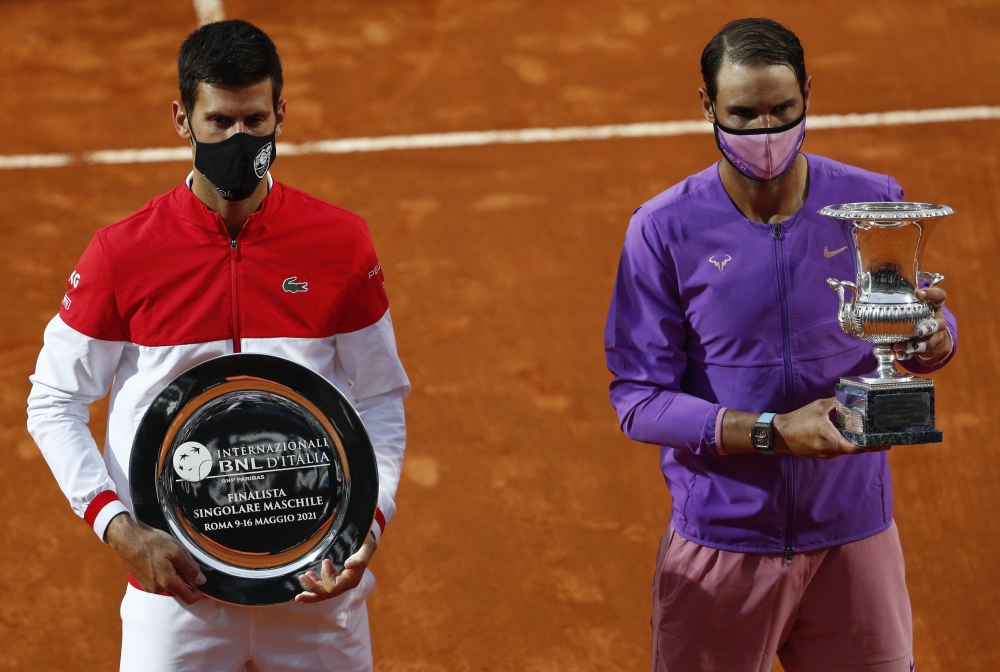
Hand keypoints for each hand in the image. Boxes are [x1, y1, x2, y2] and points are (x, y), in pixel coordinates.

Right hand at [105, 513, 205, 603]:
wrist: (128, 539)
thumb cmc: (152, 543)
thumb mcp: (177, 551)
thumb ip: (190, 568)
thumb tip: (201, 581)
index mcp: (167, 582)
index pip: (189, 598)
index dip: (200, 594)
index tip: (206, 585)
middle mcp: (157, 589)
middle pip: (180, 591)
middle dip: (188, 581)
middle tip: (189, 564)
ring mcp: (149, 587)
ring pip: (171, 586)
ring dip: (177, 577)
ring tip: (174, 559)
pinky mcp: (144, 582)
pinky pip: (161, 583)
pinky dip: (167, 575)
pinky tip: (165, 561)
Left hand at [295, 533, 376, 603]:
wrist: (365, 544)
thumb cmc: (365, 545)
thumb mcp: (367, 547)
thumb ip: (361, 557)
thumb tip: (348, 564)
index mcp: (353, 579)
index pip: (335, 586)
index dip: (327, 576)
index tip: (326, 561)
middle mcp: (346, 585)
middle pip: (327, 594)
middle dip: (313, 587)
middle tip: (302, 576)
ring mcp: (340, 584)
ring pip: (323, 595)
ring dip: (310, 590)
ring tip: (301, 580)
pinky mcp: (335, 581)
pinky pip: (323, 590)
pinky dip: (312, 590)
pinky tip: (305, 586)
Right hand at [773, 398, 887, 458]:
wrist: (780, 435)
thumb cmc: (798, 419)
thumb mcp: (817, 407)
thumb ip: (835, 402)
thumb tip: (851, 397)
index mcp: (826, 434)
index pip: (850, 446)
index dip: (866, 447)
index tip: (879, 444)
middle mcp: (826, 447)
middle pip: (852, 450)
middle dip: (866, 446)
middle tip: (882, 441)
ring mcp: (823, 454)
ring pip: (845, 452)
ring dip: (856, 447)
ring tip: (870, 440)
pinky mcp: (820, 456)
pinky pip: (837, 452)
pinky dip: (845, 447)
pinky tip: (851, 441)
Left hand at [893, 287, 951, 365]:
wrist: (932, 340)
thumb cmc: (915, 318)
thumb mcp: (912, 309)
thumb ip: (896, 305)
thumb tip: (861, 303)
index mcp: (934, 306)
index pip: (939, 296)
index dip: (932, 293)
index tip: (918, 293)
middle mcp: (937, 320)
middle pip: (939, 324)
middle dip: (928, 328)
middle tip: (917, 331)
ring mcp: (935, 336)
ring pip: (930, 341)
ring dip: (915, 345)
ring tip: (899, 347)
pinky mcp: (929, 349)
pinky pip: (920, 353)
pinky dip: (907, 354)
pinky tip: (898, 354)